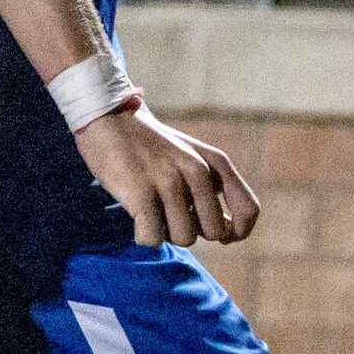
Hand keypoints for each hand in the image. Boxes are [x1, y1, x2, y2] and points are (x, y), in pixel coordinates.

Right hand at [76, 104, 259, 246]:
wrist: (105, 116)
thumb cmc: (147, 143)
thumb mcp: (189, 154)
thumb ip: (211, 187)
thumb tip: (228, 232)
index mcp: (213, 162)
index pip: (248, 209)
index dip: (239, 231)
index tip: (223, 238)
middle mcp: (195, 170)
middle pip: (213, 232)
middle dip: (193, 230)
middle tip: (170, 213)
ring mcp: (168, 182)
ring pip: (184, 238)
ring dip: (166, 231)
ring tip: (150, 210)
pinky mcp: (140, 194)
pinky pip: (152, 238)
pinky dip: (144, 236)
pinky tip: (135, 219)